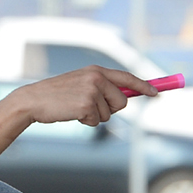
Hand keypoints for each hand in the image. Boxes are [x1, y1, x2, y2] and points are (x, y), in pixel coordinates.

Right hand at [6, 66, 156, 127]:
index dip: (145, 86)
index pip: (127, 77)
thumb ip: (103, 88)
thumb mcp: (82, 84)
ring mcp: (91, 91)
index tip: (157, 94)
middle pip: (123, 101)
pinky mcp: (86, 105)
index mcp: (97, 70)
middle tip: (91, 107)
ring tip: (77, 108)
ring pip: (109, 114)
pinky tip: (72, 114)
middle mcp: (97, 77)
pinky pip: (97, 121)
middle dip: (111, 109)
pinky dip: (86, 122)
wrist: (35, 100)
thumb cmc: (59, 95)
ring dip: (95, 116)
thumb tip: (127, 98)